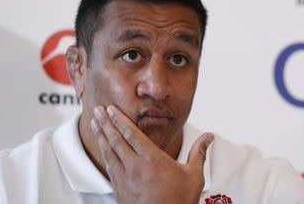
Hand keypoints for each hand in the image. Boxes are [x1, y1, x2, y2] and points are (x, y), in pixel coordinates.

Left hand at [91, 105, 213, 203]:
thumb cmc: (180, 202)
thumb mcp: (194, 175)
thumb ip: (199, 152)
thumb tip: (209, 137)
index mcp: (152, 160)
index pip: (132, 134)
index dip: (120, 120)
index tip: (112, 109)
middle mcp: (135, 167)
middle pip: (116, 140)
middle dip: (106, 123)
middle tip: (98, 110)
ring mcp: (125, 179)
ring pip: (109, 152)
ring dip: (101, 136)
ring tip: (94, 123)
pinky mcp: (120, 190)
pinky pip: (109, 167)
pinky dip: (104, 154)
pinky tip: (103, 148)